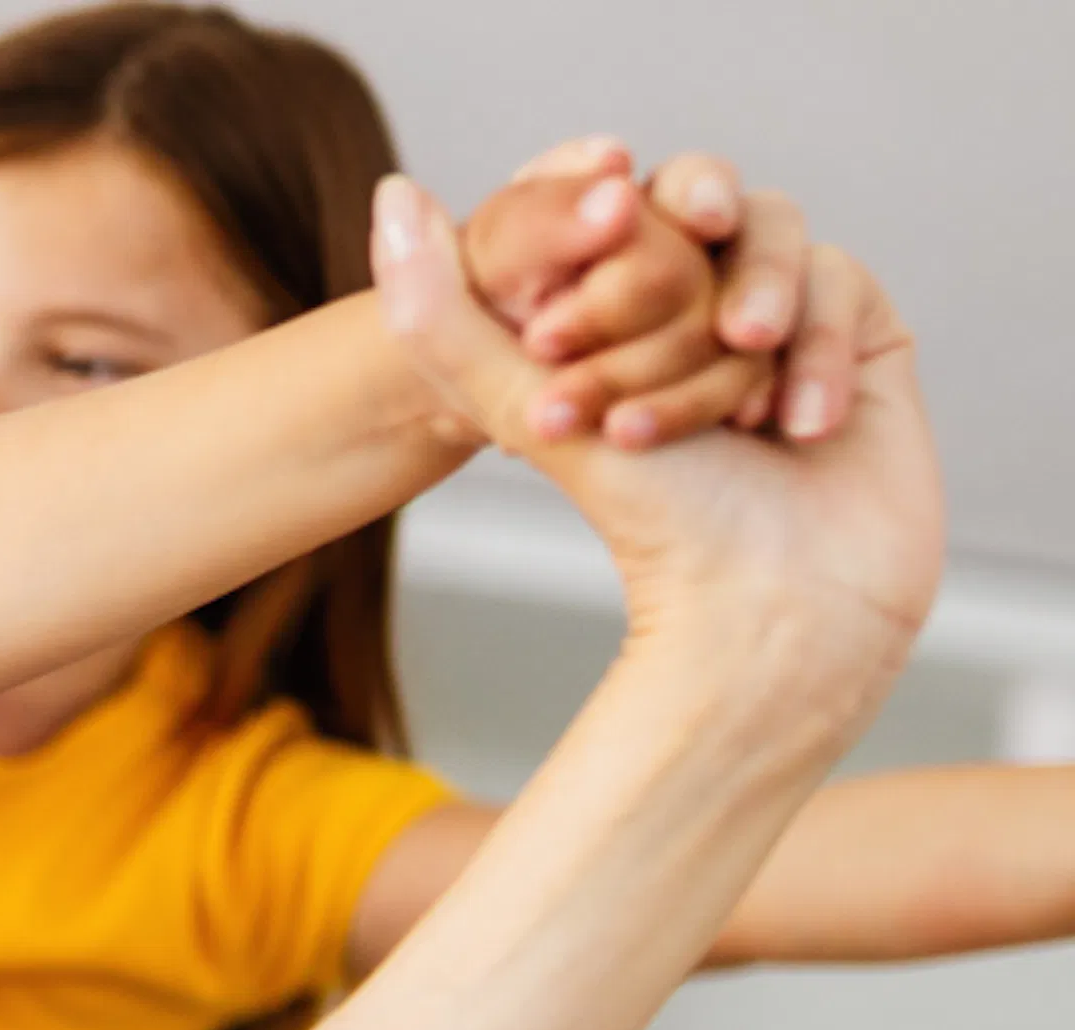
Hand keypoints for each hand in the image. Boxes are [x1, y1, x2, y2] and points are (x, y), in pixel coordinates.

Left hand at [378, 175, 940, 742]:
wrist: (769, 606)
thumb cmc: (648, 520)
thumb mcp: (520, 405)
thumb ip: (436, 311)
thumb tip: (392, 196)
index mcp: (613, 311)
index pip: (610, 222)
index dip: (594, 270)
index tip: (562, 344)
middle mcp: (697, 305)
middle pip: (694, 232)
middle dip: (670, 321)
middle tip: (665, 385)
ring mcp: (782, 316)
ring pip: (769, 254)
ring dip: (741, 332)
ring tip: (738, 421)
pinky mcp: (862, 333)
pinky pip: (841, 285)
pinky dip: (812, 354)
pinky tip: (793, 431)